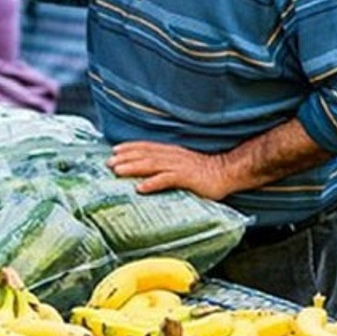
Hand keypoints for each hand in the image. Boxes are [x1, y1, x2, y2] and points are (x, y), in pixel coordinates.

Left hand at [107, 141, 235, 199]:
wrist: (228, 173)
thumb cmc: (205, 172)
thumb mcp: (183, 165)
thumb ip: (168, 166)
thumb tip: (150, 172)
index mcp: (171, 152)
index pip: (147, 147)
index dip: (130, 148)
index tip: (114, 150)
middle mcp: (172, 156)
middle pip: (145, 155)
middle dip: (125, 158)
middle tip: (108, 162)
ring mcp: (179, 166)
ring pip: (151, 165)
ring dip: (133, 167)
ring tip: (118, 171)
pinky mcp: (187, 177)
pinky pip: (167, 180)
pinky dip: (152, 183)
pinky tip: (141, 188)